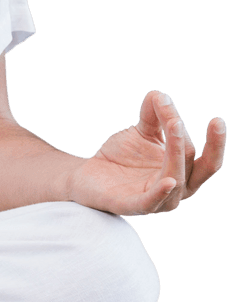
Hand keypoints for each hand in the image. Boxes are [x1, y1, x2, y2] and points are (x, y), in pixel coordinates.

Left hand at [67, 91, 225, 215]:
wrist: (88, 176)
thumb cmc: (121, 157)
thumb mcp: (140, 132)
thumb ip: (153, 115)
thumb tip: (160, 95)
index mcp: (183, 171)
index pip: (200, 154)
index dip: (212, 139)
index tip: (217, 120)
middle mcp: (176, 188)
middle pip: (196, 168)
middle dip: (197, 144)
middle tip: (197, 121)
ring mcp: (157, 200)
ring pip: (176, 180)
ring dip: (175, 153)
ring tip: (173, 126)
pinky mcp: (133, 206)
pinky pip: (151, 202)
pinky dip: (161, 192)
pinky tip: (169, 180)